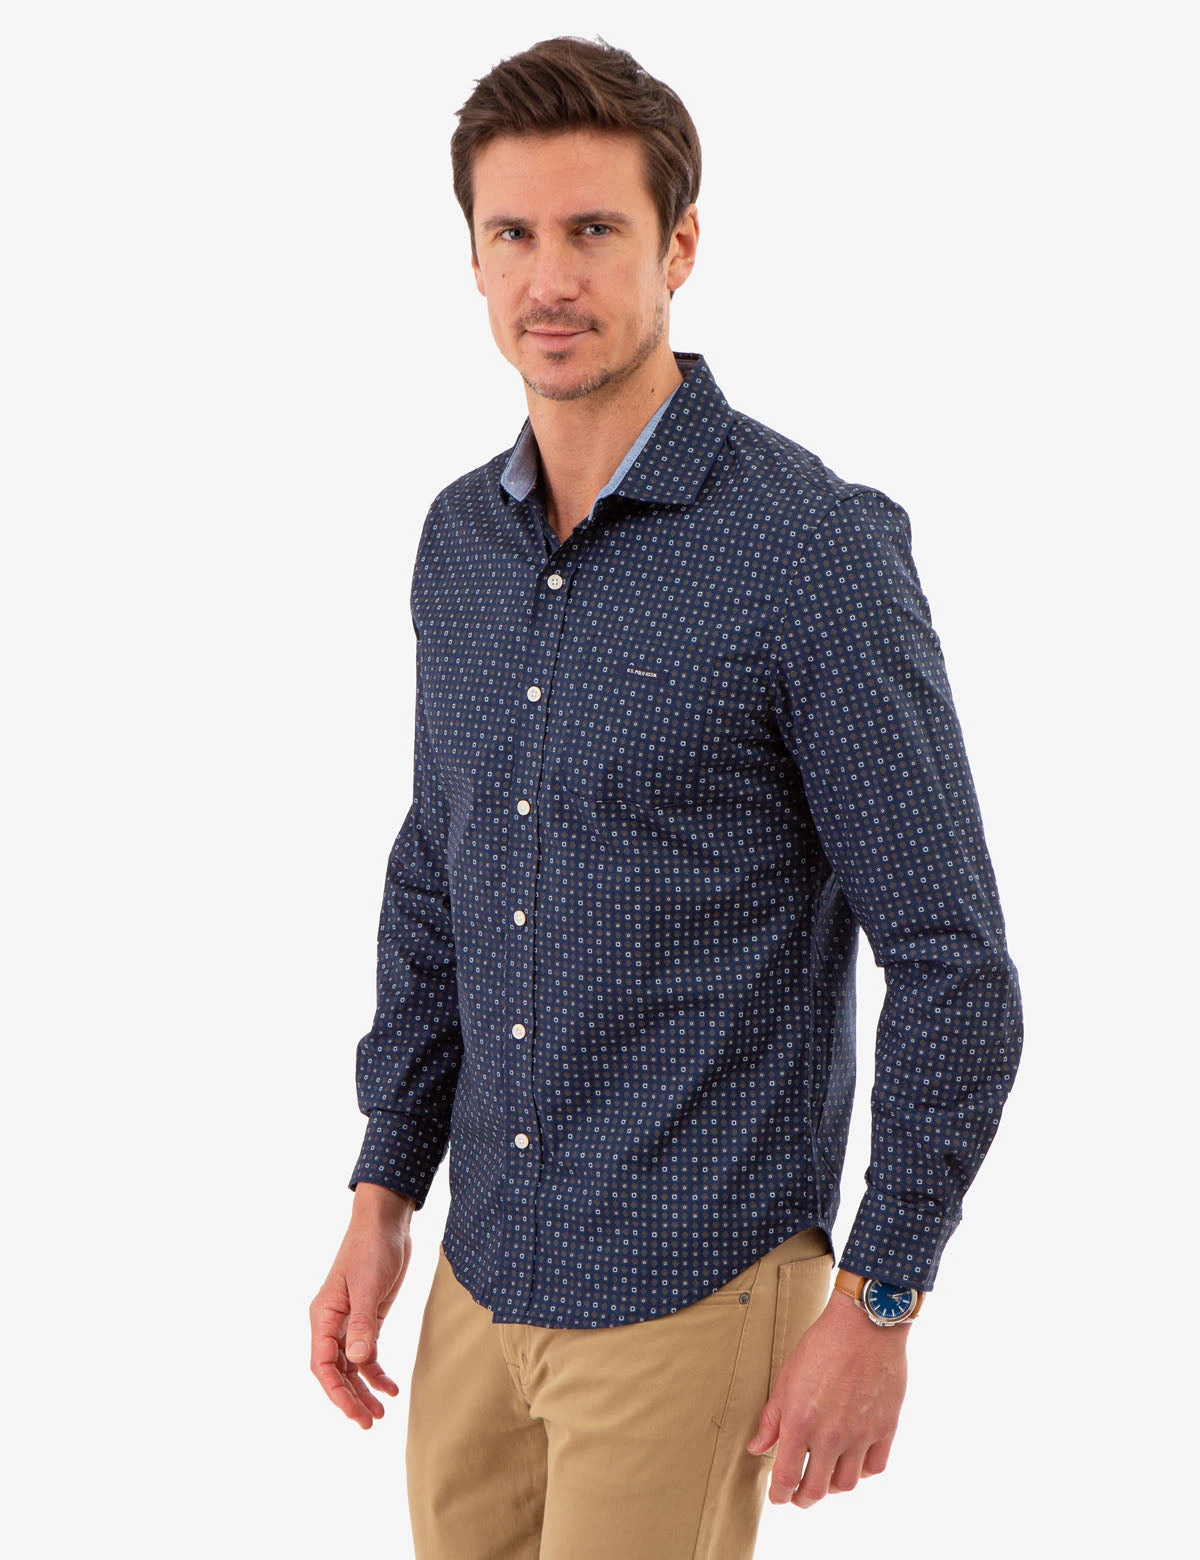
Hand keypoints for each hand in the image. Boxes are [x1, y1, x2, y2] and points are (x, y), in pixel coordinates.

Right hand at [309, 1191, 412, 1428]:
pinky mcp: (367, 1319)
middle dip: (349, 1399)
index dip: (335, 1393)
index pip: (323, 1365)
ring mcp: (350, 1322)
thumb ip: (362, 1324)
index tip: (354, 1413)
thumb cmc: (372, 1248)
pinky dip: (376, 1372)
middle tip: (369, 1424)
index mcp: (323, 1316)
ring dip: (363, 1390)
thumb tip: (357, 1360)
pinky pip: (367, 1353)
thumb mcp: (368, 1286)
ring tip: (380, 1414)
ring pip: (351, 1366)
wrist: (387, 1223)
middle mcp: (332, 1323)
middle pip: (336, 1371)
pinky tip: (391, 1388)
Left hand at [746, 1287, 907, 1506]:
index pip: (786, 1478)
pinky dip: (861, 1472)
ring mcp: (860, 1435)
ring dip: (832, 1487)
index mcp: (800, 1423)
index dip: (779, 1495)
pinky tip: (853, 1463)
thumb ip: (771, 1418)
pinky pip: (873, 1468)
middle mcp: (830, 1436)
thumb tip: (757, 1448)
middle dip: (803, 1499)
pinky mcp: (885, 1428)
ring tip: (825, 1478)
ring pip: (846, 1484)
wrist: (863, 1326)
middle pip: (816, 1490)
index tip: (777, 1498)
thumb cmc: (820, 1346)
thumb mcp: (786, 1378)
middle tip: (799, 1497)